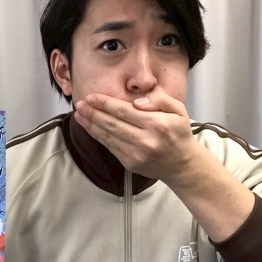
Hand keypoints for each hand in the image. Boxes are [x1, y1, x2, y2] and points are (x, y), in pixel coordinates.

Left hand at [73, 91, 199, 182]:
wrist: (182, 164)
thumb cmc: (178, 133)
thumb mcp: (178, 110)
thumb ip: (160, 99)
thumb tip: (137, 102)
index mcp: (157, 124)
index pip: (124, 111)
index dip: (105, 103)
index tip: (91, 97)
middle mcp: (146, 140)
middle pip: (112, 123)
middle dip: (93, 112)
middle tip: (80, 103)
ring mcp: (136, 154)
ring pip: (108, 135)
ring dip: (90, 124)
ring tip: (79, 113)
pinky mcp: (130, 163)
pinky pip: (110, 146)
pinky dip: (97, 135)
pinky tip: (89, 126)